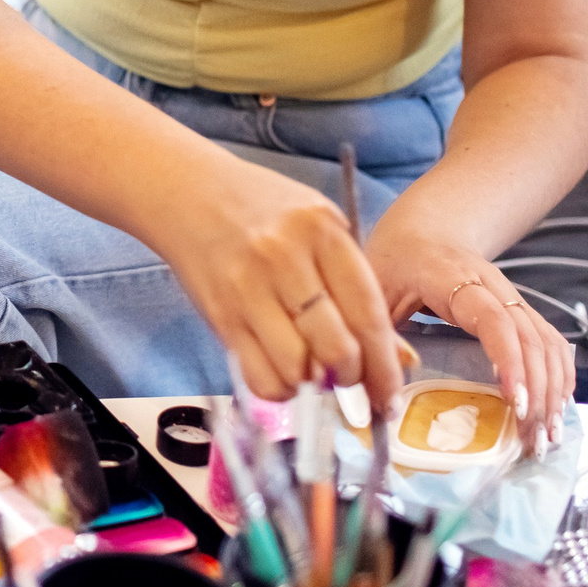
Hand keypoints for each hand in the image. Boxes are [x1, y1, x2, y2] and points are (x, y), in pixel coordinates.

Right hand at [154, 158, 408, 415]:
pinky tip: (283, 374)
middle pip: (335, 346)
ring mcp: (248, 287)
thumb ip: (356, 287)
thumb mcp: (319, 230)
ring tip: (314, 373)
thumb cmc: (264, 211)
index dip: (384, 363)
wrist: (188, 193)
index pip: (367, 310)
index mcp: (321, 230)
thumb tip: (399, 358)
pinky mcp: (220, 314)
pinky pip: (258, 375)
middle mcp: (285, 257)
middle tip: (351, 381)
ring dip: (313, 385)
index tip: (391, 393)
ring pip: (297, 367)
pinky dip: (279, 389)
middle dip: (351, 378)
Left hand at [366, 224, 575, 451]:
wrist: (424, 232)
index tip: (514, 400)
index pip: (493, 319)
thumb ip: (378, 335)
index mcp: (453, 278)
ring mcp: (512, 297)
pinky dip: (559, 375)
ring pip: (546, 342)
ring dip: (554, 389)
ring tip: (547, 434)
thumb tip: (388, 387)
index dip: (508, 360)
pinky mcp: (520, 311)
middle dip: (538, 391)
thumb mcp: (373, 290)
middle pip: (529, 337)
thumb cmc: (394, 261)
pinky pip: (550, 342)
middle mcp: (493, 286)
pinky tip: (557, 407)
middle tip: (532, 437)